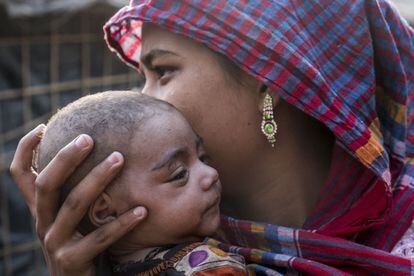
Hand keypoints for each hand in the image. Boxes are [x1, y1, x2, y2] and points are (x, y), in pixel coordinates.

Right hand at [10, 125, 146, 275]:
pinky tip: (142, 210)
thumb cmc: (83, 246)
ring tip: (120, 158)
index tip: (43, 126)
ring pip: (73, 205)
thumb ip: (77, 196)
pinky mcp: (73, 262)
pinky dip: (122, 223)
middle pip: (46, 184)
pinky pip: (100, 238)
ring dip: (97, 179)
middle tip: (88, 137)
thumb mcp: (73, 220)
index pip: (21, 176)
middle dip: (65, 158)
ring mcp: (55, 243)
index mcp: (42, 211)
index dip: (25, 150)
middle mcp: (43, 224)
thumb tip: (104, 157)